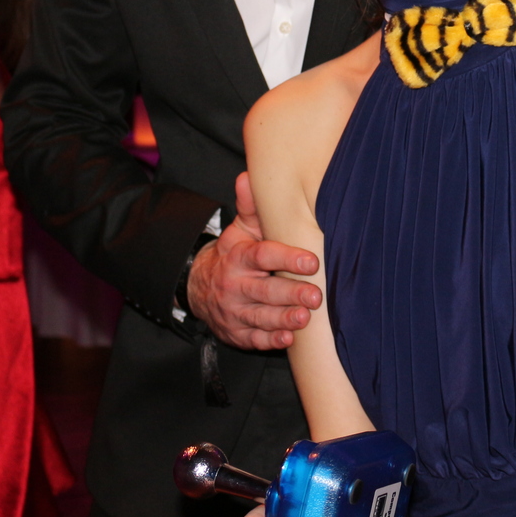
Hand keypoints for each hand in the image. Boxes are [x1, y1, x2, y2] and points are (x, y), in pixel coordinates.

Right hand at [187, 173, 321, 350]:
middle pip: (263, 291)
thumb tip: (249, 176)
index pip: (262, 256)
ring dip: (283, 319)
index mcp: (238, 257)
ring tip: (305, 318)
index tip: (310, 262)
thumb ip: (251, 207)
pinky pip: (253, 339)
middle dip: (290, 294)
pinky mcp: (236, 332)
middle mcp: (234, 285)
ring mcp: (234, 311)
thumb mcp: (240, 230)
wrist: (200, 285)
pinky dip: (270, 341)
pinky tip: (288, 339)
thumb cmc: (234, 254)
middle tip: (315, 296)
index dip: (286, 259)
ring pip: (260, 317)